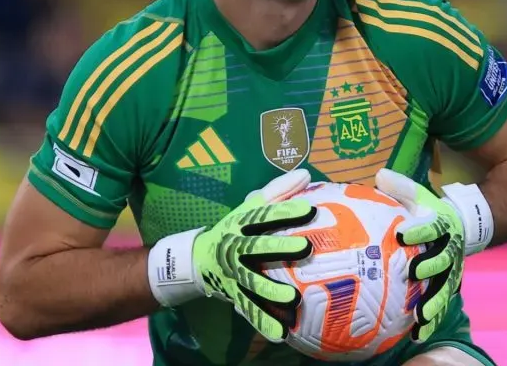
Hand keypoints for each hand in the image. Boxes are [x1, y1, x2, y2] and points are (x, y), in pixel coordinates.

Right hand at [192, 168, 316, 341]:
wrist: (195, 259)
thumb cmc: (234, 229)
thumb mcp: (249, 207)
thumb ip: (278, 192)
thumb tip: (307, 173)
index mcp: (239, 222)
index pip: (264, 213)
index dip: (286, 210)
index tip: (311, 209)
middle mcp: (233, 246)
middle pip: (257, 246)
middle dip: (280, 247)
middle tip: (306, 247)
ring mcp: (232, 273)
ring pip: (252, 282)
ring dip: (272, 291)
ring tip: (293, 298)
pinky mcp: (233, 294)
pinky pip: (249, 309)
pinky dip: (264, 322)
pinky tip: (281, 334)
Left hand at [375, 168, 491, 341]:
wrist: (460, 227)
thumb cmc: (429, 211)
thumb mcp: (419, 195)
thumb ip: (401, 187)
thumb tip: (379, 175)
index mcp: (443, 224)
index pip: (433, 226)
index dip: (419, 229)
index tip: (402, 233)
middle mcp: (450, 249)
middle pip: (442, 259)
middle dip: (430, 266)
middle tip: (414, 272)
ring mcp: (451, 270)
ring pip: (444, 287)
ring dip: (434, 301)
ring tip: (420, 315)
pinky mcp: (448, 286)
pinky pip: (441, 305)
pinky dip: (432, 320)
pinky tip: (419, 334)